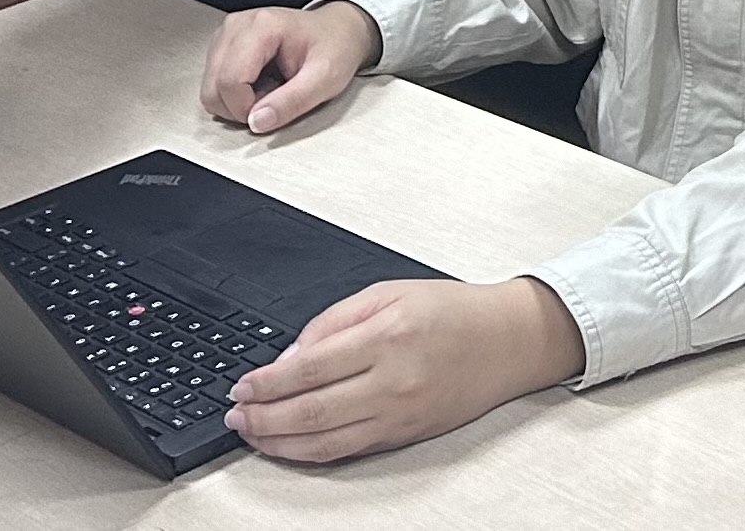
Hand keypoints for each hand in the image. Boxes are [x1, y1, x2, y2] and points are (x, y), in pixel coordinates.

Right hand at [202, 1, 381, 132]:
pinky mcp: (224, 45)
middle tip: (274, 98)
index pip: (230, 81)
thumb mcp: (325, 79)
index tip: (271, 110)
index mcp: (262, 27)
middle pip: (213, 87)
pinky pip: (214, 83)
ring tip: (269, 89)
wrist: (338, 31)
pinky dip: (235, 94)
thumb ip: (292, 102)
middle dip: (240, 107)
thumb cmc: (334, 47)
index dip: (246, 108)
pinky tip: (260, 83)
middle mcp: (237, 25)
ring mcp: (227, 34)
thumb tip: (257, 122)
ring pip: (210, 88)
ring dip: (237, 101)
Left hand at [228, 275, 584, 462]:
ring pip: (325, 441)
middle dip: (263, 418)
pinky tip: (291, 446)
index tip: (242, 387)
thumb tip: (289, 356)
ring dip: (280, 442)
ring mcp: (400, 414)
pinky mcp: (406, 434)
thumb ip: (333, 322)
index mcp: (386, 336)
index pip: (308, 368)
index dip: (266, 383)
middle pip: (310, 411)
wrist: (508, 341)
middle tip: (236, 416)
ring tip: (252, 435)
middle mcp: (393, 380)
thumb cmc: (452, 312)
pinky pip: (350, 450)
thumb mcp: (388, 293)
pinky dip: (312, 452)